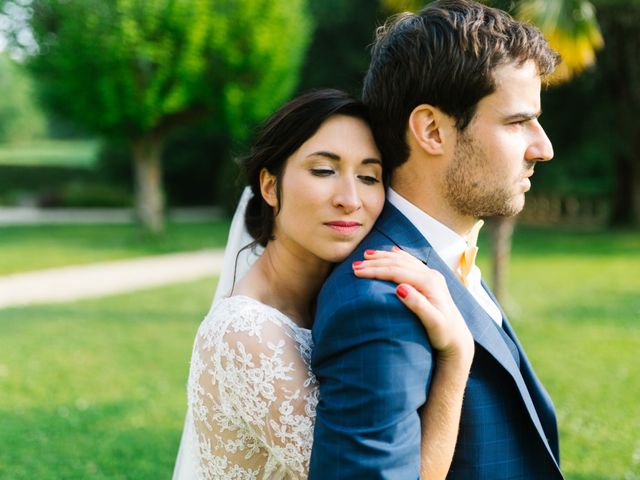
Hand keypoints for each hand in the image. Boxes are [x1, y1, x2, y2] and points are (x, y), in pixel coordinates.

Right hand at [352, 247, 473, 363]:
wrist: (458, 338)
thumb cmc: (443, 334)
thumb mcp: (433, 323)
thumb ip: (418, 305)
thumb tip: (400, 288)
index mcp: (429, 283)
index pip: (396, 272)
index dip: (376, 271)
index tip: (357, 272)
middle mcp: (431, 275)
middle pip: (398, 263)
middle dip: (375, 263)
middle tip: (355, 266)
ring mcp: (431, 275)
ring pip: (403, 260)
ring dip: (384, 257)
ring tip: (366, 255)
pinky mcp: (430, 279)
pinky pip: (410, 262)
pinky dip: (398, 256)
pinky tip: (391, 252)